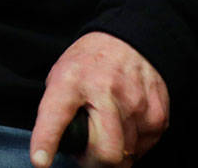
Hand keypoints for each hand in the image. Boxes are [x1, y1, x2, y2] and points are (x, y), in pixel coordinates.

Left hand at [30, 32, 168, 166]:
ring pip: (126, 156)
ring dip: (112, 155)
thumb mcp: (62, 74)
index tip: (40, 161)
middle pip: (106, 153)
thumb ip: (58, 107)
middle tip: (85, 154)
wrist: (130, 42)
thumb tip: (59, 143)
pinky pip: (143, 149)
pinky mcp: (158, 116)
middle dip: (92, 163)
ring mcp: (136, 106)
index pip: (56, 115)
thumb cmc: (89, 62)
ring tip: (104, 134)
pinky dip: (131, 148)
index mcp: (72, 81)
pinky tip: (122, 129)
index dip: (46, 141)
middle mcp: (106, 93)